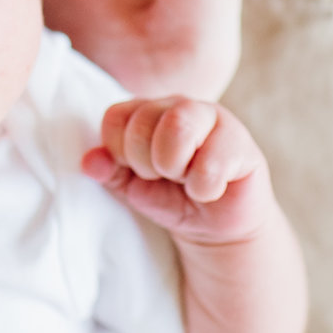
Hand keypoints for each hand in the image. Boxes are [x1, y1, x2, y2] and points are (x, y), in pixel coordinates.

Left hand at [83, 96, 274, 244]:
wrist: (216, 228)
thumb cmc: (172, 199)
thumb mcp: (132, 188)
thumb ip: (110, 172)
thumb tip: (90, 161)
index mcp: (146, 111)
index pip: (115, 117)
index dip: (119, 152)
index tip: (137, 172)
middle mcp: (178, 105)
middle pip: (144, 120)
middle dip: (147, 163)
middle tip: (165, 178)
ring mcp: (213, 118)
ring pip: (178, 125)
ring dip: (175, 168)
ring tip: (186, 180)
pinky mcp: (241, 142)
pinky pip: (212, 161)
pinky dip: (203, 188)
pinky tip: (211, 190)